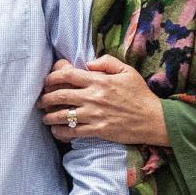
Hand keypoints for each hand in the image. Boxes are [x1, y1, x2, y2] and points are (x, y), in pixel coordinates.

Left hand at [39, 56, 168, 145]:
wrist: (154, 120)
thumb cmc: (141, 95)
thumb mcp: (127, 71)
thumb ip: (107, 62)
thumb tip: (88, 64)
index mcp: (99, 81)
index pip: (67, 75)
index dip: (52, 77)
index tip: (47, 81)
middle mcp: (93, 97)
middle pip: (59, 95)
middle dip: (45, 98)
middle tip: (41, 101)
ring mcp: (94, 115)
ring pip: (62, 115)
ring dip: (49, 116)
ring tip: (45, 117)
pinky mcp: (97, 130)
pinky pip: (72, 132)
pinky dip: (60, 132)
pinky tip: (56, 131)